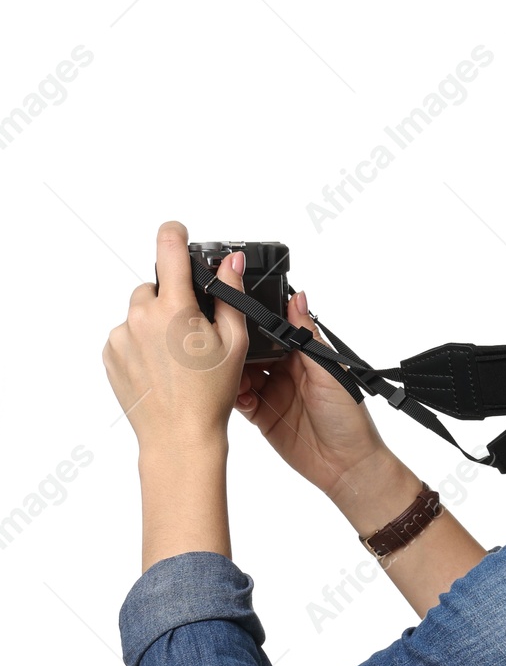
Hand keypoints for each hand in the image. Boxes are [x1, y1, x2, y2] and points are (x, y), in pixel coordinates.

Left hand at [103, 221, 248, 454]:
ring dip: (156, 324)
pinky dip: (142, 344)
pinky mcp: (110, 354)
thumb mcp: (235, 342)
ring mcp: (121, 336)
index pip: (168, 249)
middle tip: (193, 333)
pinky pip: (126, 335)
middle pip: (155, 288)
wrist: (179, 435)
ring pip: (140, 313)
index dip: (174, 233)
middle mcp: (140, 317)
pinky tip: (161, 367)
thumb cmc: (210, 395)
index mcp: (174, 309)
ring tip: (177, 357)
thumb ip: (232, 296)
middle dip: (173, 301)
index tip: (177, 230)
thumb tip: (232, 263)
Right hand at [233, 286, 395, 497]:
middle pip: (251, 351)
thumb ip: (308, 337)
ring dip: (229, 371)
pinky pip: (238, 400)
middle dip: (235, 347)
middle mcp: (286, 371)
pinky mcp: (262, 416)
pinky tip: (232, 394)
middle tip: (221, 344)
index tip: (233, 314)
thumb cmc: (349, 418)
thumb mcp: (330, 372)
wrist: (348, 465)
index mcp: (303, 356)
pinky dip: (231, 395)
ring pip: (239, 374)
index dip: (253, 323)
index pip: (272, 331)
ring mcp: (272, 393)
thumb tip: (299, 297)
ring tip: (223, 370)